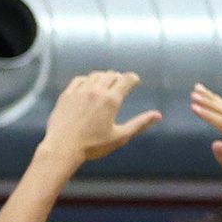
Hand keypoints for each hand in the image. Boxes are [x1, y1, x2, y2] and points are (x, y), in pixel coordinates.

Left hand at [43, 67, 163, 165]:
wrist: (62, 147)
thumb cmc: (93, 145)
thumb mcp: (120, 136)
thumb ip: (140, 124)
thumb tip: (158, 115)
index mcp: (111, 100)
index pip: (126, 79)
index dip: (133, 78)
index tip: (135, 80)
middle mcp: (96, 91)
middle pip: (111, 75)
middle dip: (119, 78)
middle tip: (121, 83)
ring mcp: (79, 91)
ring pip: (95, 75)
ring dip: (104, 77)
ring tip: (106, 84)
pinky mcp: (66, 94)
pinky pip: (79, 80)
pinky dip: (87, 80)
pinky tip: (88, 85)